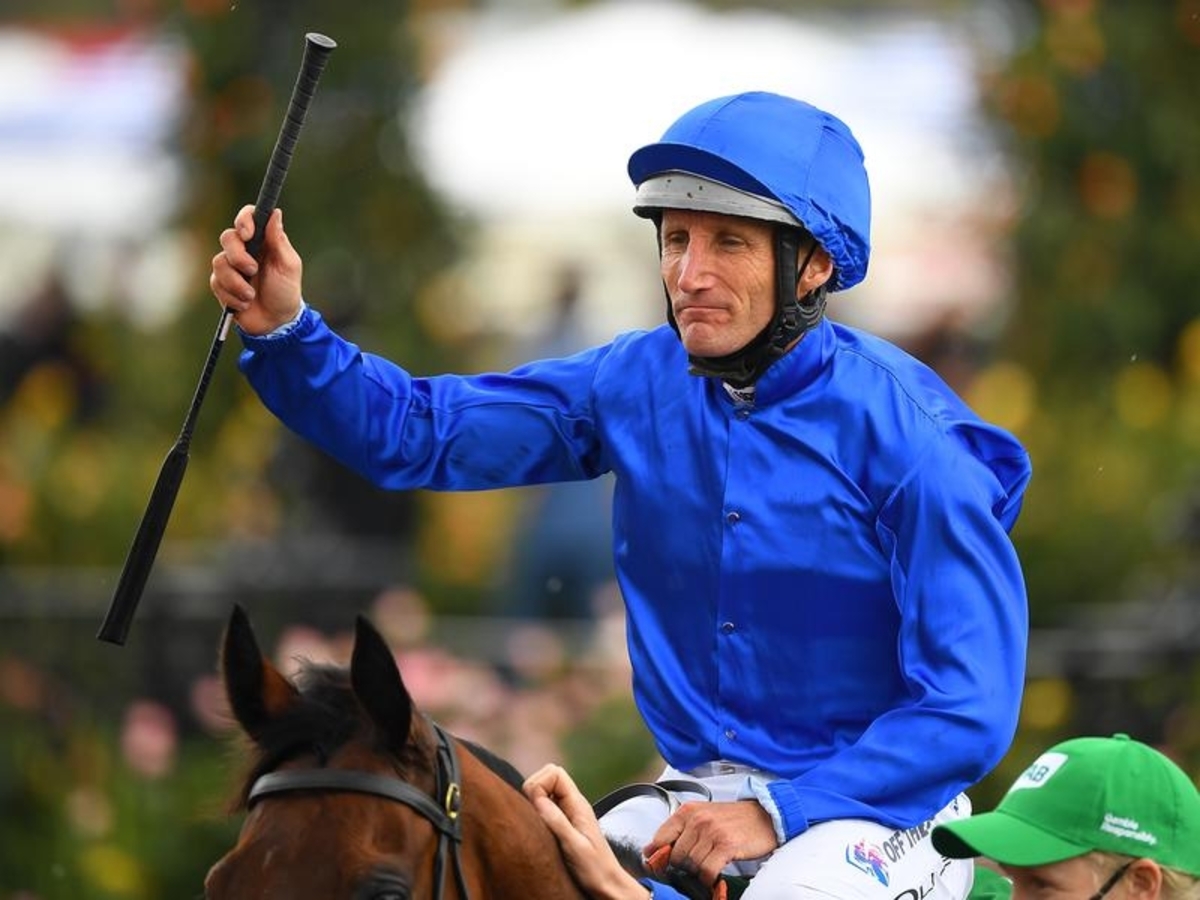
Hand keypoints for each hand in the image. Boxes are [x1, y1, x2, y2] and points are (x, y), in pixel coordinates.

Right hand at [210, 205, 303, 335]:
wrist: (275, 322)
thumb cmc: (286, 291)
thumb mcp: (288, 265)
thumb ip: (279, 240)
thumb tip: (275, 212)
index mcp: (262, 241)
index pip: (247, 217)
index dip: (243, 220)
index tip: (248, 234)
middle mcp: (244, 250)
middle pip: (227, 237)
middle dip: (237, 255)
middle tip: (252, 270)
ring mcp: (231, 267)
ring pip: (219, 262)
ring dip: (236, 282)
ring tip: (251, 295)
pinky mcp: (221, 284)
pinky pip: (216, 283)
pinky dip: (232, 295)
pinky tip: (245, 303)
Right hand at [523, 764, 649, 899]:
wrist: (608, 885)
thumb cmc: (595, 869)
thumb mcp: (575, 847)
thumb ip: (557, 822)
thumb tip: (537, 798)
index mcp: (578, 804)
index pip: (554, 772)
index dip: (539, 783)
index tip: (536, 806)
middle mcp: (572, 804)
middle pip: (547, 777)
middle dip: (533, 790)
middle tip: (534, 814)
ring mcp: (568, 813)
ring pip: (544, 792)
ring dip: (534, 802)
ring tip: (537, 824)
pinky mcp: (564, 824)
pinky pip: (545, 807)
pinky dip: (537, 812)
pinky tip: (539, 830)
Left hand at [647, 800, 777, 887]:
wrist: (765, 817)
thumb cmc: (732, 819)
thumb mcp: (702, 816)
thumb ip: (680, 830)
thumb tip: (652, 851)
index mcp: (687, 811)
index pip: (659, 838)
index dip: (658, 857)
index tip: (661, 865)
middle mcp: (697, 819)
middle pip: (675, 856)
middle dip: (683, 867)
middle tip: (695, 866)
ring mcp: (711, 832)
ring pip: (691, 865)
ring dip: (698, 872)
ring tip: (709, 866)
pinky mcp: (725, 845)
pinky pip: (707, 871)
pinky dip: (709, 878)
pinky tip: (715, 873)